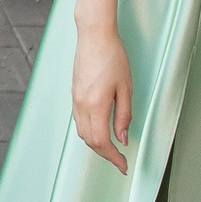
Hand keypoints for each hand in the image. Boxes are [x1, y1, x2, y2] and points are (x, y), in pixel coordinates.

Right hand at [71, 24, 133, 172]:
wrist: (94, 36)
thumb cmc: (113, 57)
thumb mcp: (126, 88)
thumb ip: (124, 116)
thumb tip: (122, 137)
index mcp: (96, 105)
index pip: (101, 141)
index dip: (113, 157)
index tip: (123, 165)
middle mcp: (82, 105)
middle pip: (89, 140)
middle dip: (105, 154)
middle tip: (120, 160)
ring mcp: (75, 99)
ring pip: (82, 131)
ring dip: (96, 143)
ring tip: (112, 148)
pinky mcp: (74, 93)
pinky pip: (79, 120)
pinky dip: (89, 131)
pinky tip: (100, 130)